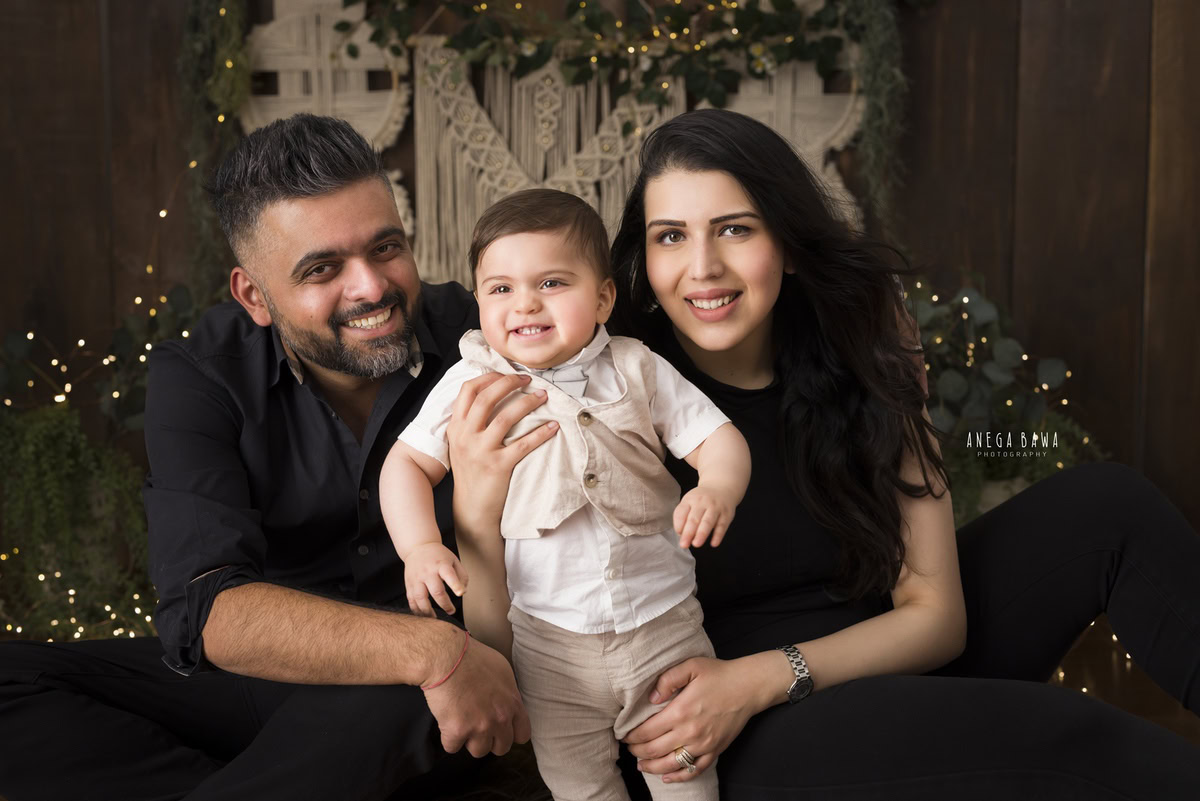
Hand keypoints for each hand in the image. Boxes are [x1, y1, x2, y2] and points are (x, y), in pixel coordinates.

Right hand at [404, 543, 467, 616]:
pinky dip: (416, 610)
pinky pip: (411, 600)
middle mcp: (428, 572)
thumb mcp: (453, 560)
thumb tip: (463, 592)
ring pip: (420, 598)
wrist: (418, 547)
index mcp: (441, 564)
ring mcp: (416, 578)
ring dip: (428, 611)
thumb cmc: (439, 556)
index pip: (448, 574)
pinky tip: (423, 616)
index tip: (460, 593)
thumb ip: (461, 575)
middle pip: (436, 590)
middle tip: (451, 611)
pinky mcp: (409, 584)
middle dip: (444, 604)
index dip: (455, 584)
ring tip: (435, 619)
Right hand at [423, 632, 530, 756]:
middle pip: (501, 747)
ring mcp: (479, 726)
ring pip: (478, 751)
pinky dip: (448, 738)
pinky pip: (452, 747)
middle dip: (490, 739)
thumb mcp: (502, 670)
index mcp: (512, 703)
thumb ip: (508, 692)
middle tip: (477, 725)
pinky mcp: (457, 731)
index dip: (510, 734)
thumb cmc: (472, 657)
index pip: (522, 735)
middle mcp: (500, 718)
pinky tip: (446, 720)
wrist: (447, 656)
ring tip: (461, 721)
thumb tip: (507, 702)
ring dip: (469, 740)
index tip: (500, 729)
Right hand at [447, 373, 557, 537]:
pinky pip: (524, 444)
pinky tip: (553, 425)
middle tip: (528, 380)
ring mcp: (481, 451)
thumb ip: (470, 421)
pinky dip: (541, 432)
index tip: (506, 374)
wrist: (472, 508)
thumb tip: (491, 393)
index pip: (468, 390)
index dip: (489, 377)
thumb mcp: (461, 444)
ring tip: (543, 396)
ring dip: (528, 403)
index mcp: (456, 427)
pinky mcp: (498, 466)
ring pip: (505, 417)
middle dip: (510, 383)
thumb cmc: (471, 473)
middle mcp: (465, 436)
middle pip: (487, 398)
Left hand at [623, 654, 776, 783]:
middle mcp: (690, 732)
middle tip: (630, 748)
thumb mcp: (691, 666)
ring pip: (671, 764)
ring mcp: (703, 744)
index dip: (632, 736)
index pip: (647, 731)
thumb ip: (668, 679)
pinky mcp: (715, 750)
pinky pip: (695, 769)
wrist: (748, 686)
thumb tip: (651, 698)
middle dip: (637, 751)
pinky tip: (667, 776)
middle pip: (655, 749)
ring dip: (652, 767)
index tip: (624, 735)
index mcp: (680, 711)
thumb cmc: (719, 674)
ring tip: (641, 764)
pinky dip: (679, 776)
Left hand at [672, 486, 736, 548]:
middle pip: (694, 519)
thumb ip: (684, 516)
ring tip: (696, 544)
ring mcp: (715, 507)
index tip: (679, 534)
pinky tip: (713, 544)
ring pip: (708, 522)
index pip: (681, 512)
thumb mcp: (690, 502)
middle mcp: (702, 502)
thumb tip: (681, 534)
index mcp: (690, 499)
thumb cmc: (701, 500)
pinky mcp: (726, 514)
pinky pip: (722, 526)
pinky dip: (718, 535)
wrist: (722, 488)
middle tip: (684, 544)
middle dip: (688, 533)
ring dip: (702, 534)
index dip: (679, 524)